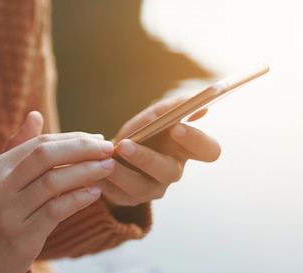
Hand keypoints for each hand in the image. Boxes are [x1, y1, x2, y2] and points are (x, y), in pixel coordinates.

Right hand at [0, 111, 116, 272]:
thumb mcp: (1, 180)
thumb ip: (19, 148)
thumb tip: (35, 115)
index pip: (38, 144)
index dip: (71, 139)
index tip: (97, 139)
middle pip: (45, 157)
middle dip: (81, 149)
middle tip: (108, 149)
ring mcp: (8, 213)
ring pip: (53, 183)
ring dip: (85, 172)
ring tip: (107, 168)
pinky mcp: (21, 237)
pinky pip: (55, 211)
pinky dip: (78, 200)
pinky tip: (95, 193)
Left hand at [98, 98, 220, 207]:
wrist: (116, 154)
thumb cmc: (142, 133)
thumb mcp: (152, 117)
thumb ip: (169, 108)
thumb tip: (191, 101)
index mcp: (186, 150)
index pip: (208, 151)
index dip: (195, 140)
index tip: (176, 127)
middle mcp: (173, 172)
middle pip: (170, 172)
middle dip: (147, 158)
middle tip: (125, 145)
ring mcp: (153, 189)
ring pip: (141, 187)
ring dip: (121, 173)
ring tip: (105, 159)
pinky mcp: (130, 200)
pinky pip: (118, 195)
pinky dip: (104, 181)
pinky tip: (93, 172)